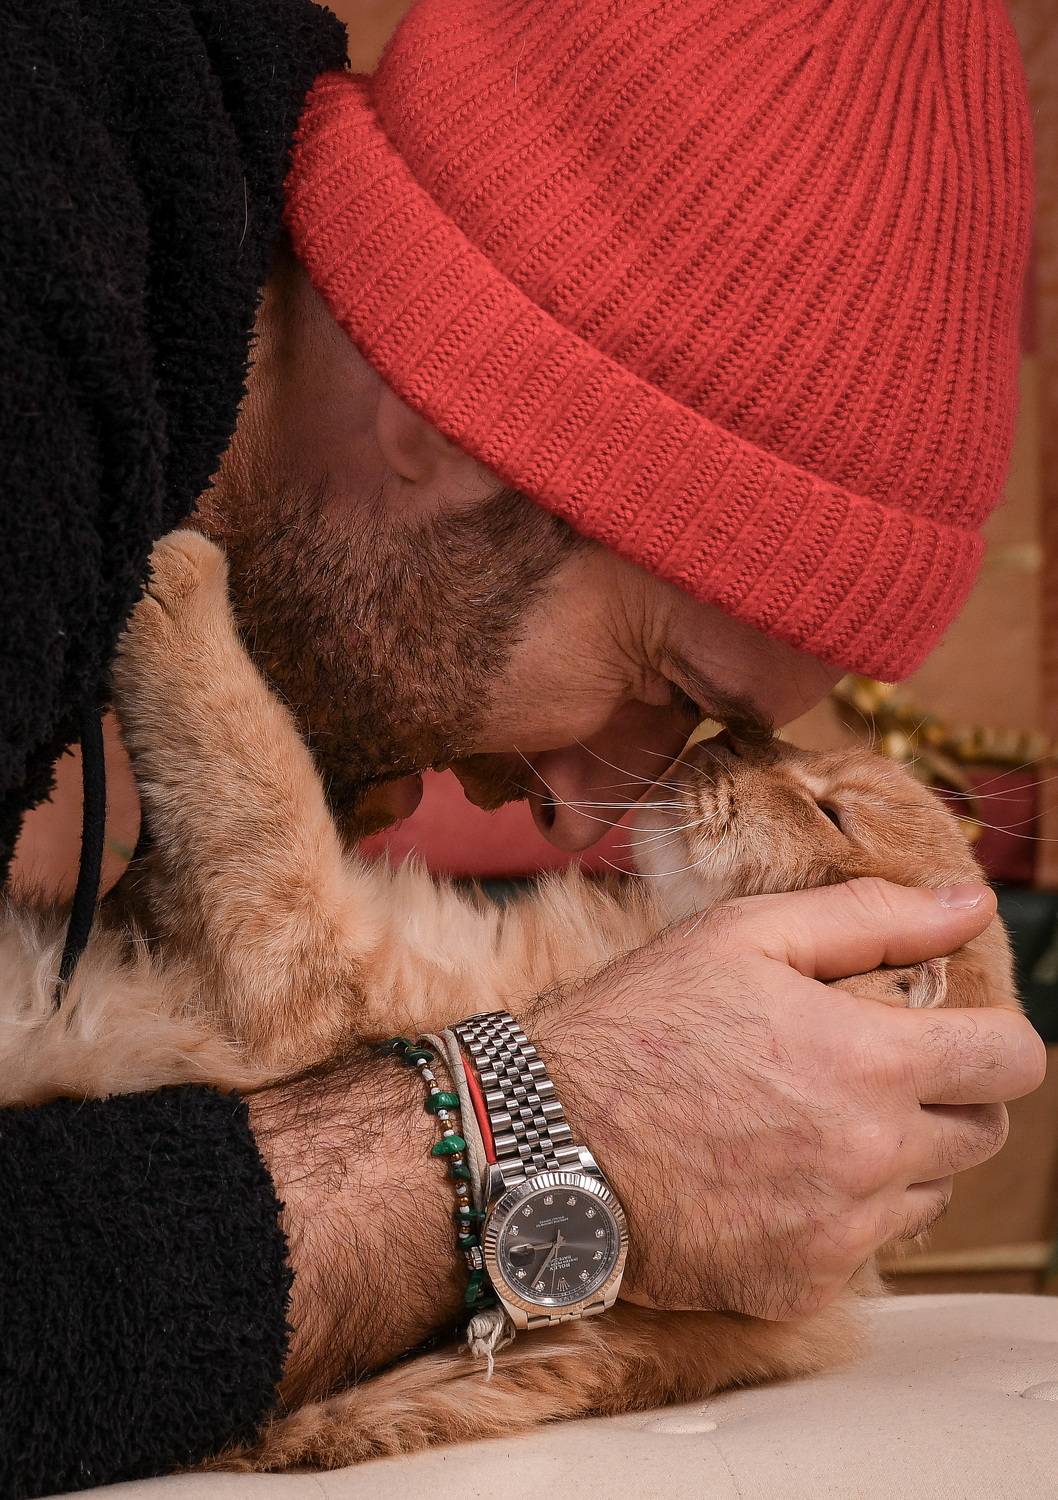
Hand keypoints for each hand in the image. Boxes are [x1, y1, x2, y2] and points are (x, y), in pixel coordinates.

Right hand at [524, 878, 1044, 1320]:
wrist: (544, 1140)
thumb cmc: (639, 1027)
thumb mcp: (745, 936)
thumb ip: (872, 915)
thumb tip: (969, 903)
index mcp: (872, 1062)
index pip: (1013, 1061)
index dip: (991, 1037)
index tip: (950, 1032)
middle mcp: (871, 1158)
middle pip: (984, 1133)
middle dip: (944, 1094)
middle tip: (865, 1069)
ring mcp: (839, 1232)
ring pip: (930, 1193)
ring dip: (895, 1156)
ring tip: (806, 1120)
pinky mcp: (801, 1284)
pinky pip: (863, 1247)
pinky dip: (836, 1213)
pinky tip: (768, 1176)